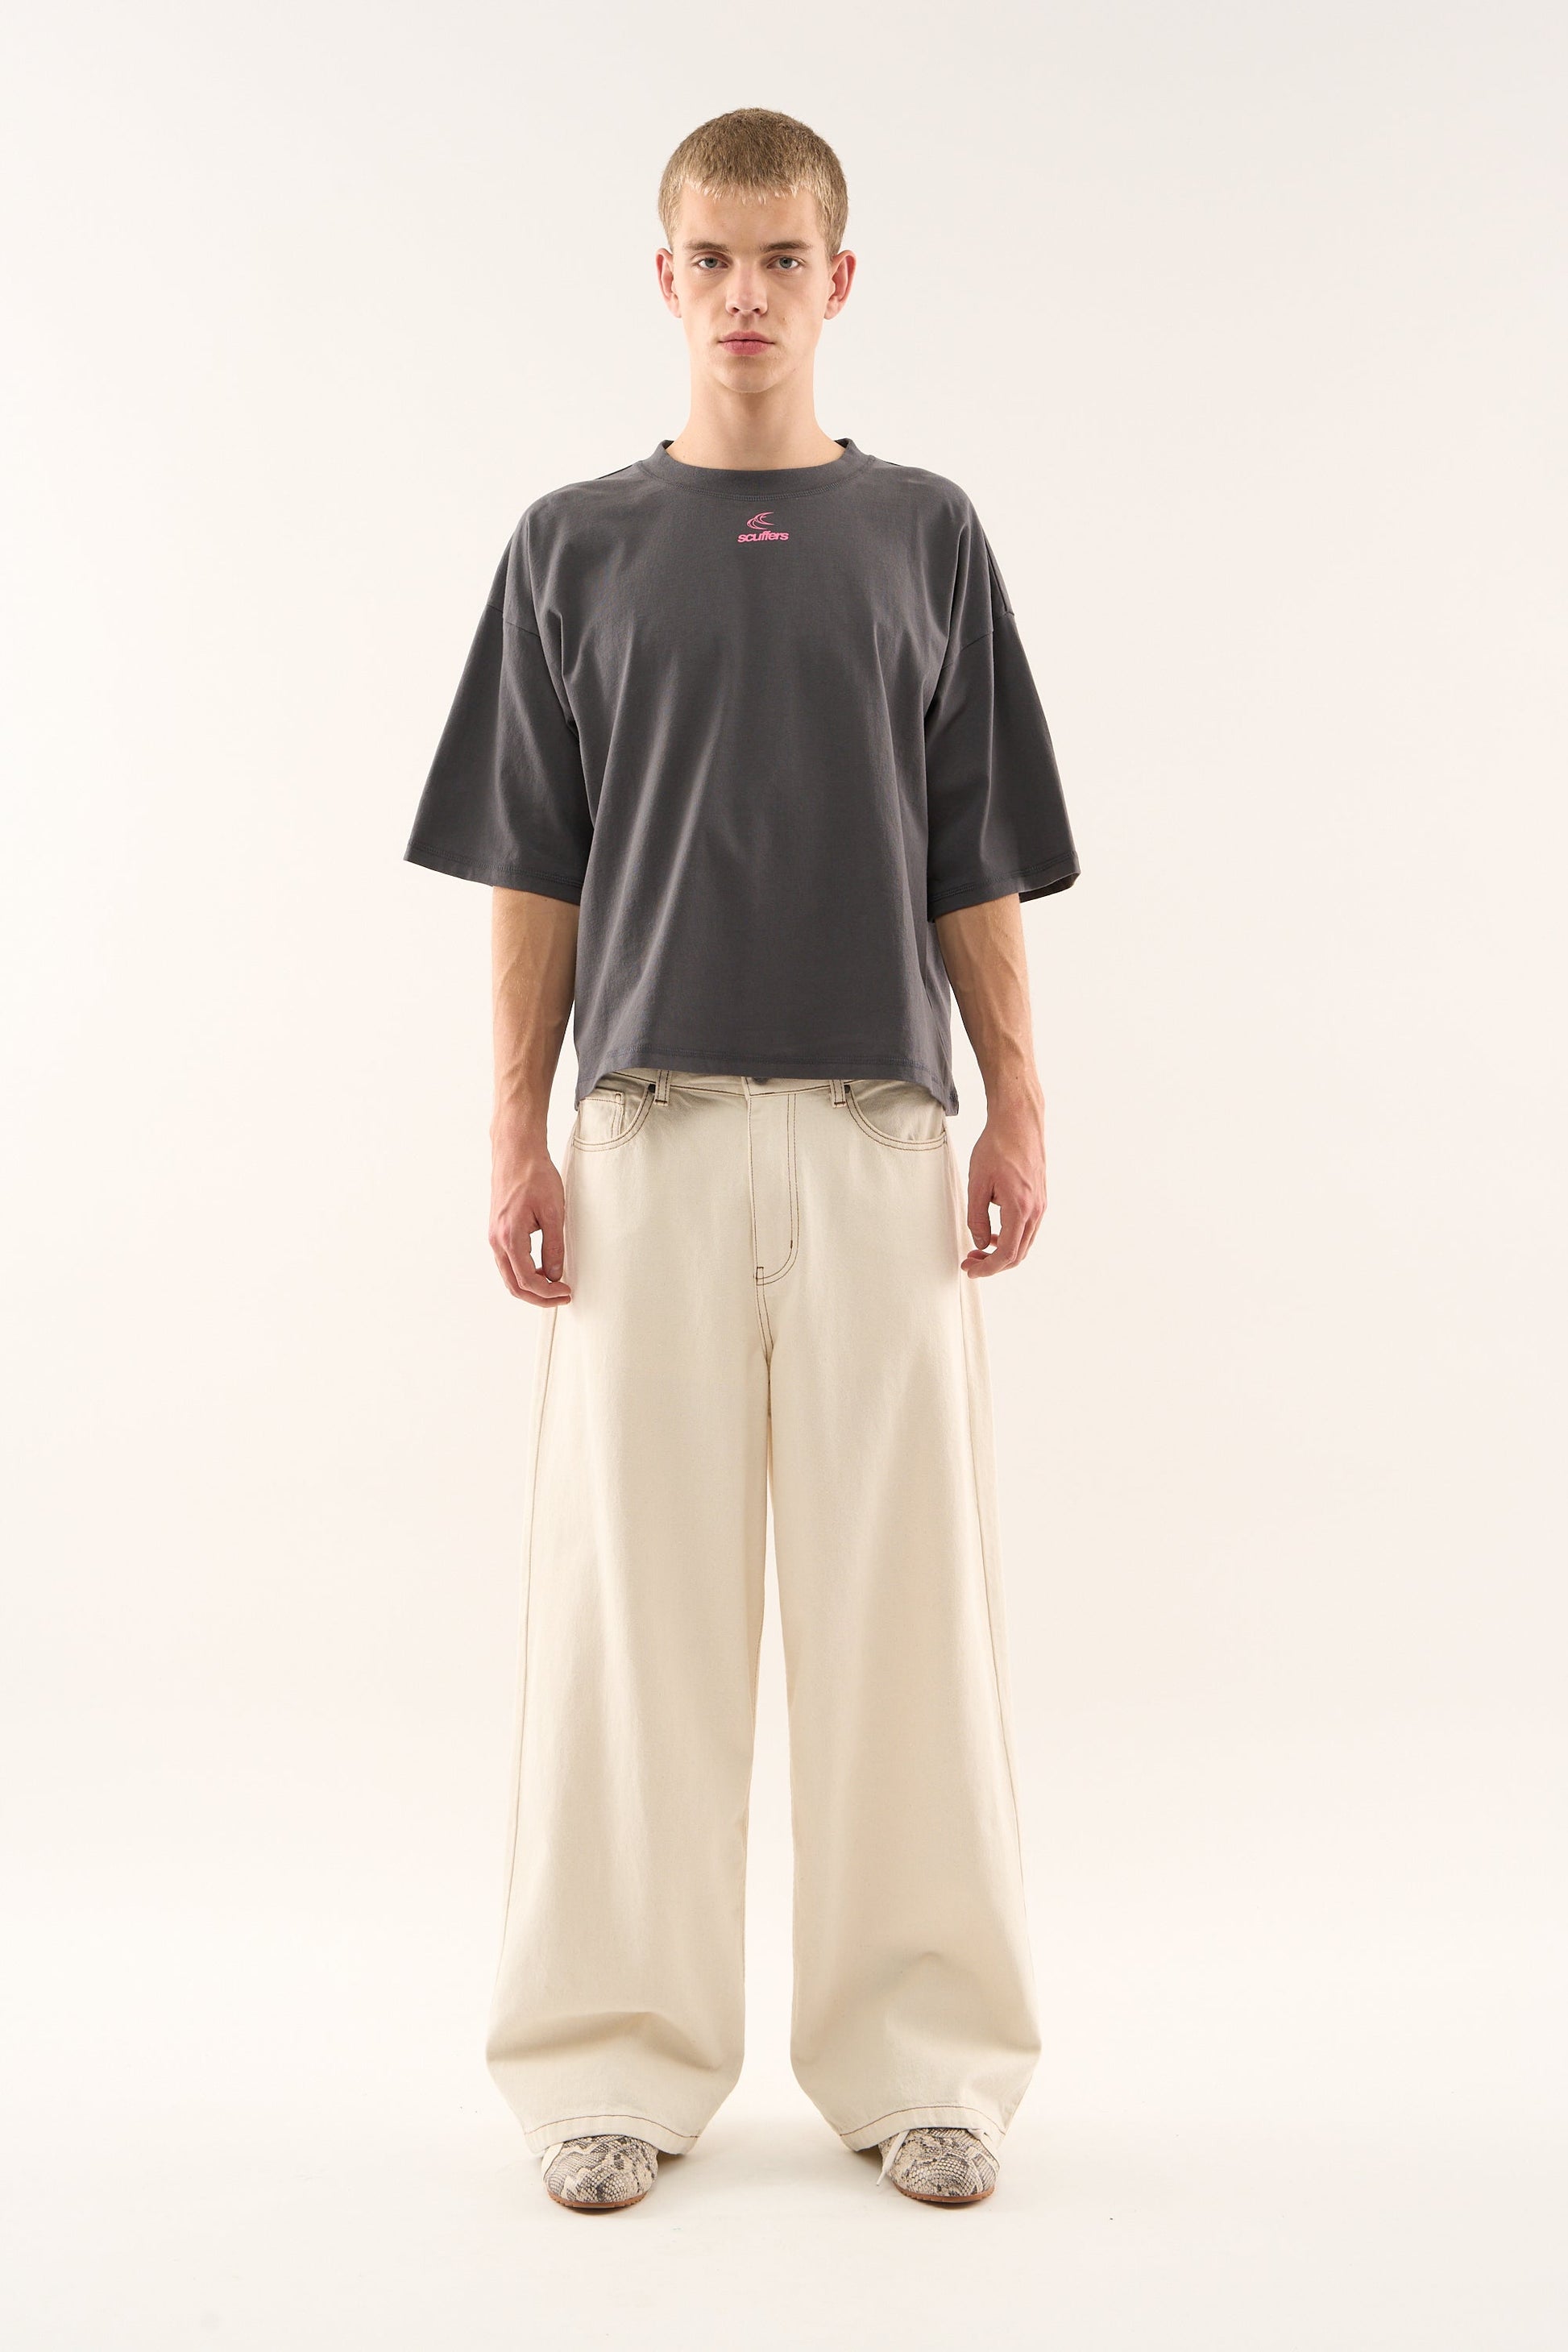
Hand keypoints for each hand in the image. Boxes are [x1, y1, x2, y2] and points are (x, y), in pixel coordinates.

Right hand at [489, 1130, 572, 1305]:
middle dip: (538, 1297)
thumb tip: (555, 1274)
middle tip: (562, 1296)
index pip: (527, 1280)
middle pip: (514, 1285)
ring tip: (555, 1286)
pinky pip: (507, 1262)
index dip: (548, 1293)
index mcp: (509, 1238)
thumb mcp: (554, 1212)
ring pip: (509, 1275)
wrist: (516, 1152)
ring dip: (531, 1287)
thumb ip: (554, 1246)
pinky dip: (523, 1273)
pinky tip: (542, 1269)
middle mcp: (497, 1241)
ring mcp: (494, 1236)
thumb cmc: (535, 1176)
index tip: (566, 1292)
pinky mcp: (497, 1231)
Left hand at [962, 1085, 1046, 1277]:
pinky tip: (993, 1233)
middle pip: (1018, 1254)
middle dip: (993, 1264)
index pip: (1007, 1253)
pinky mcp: (1039, 1198)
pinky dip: (1011, 1238)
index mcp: (1020, 1208)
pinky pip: (1027, 1229)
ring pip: (1024, 1243)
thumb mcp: (977, 1183)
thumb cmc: (997, 1147)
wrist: (1019, 1122)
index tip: (970, 1269)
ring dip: (1002, 1252)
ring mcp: (1040, 1204)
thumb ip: (977, 1218)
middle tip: (970, 1262)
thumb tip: (981, 1243)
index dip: (988, 1268)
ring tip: (978, 1249)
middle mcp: (1036, 1210)